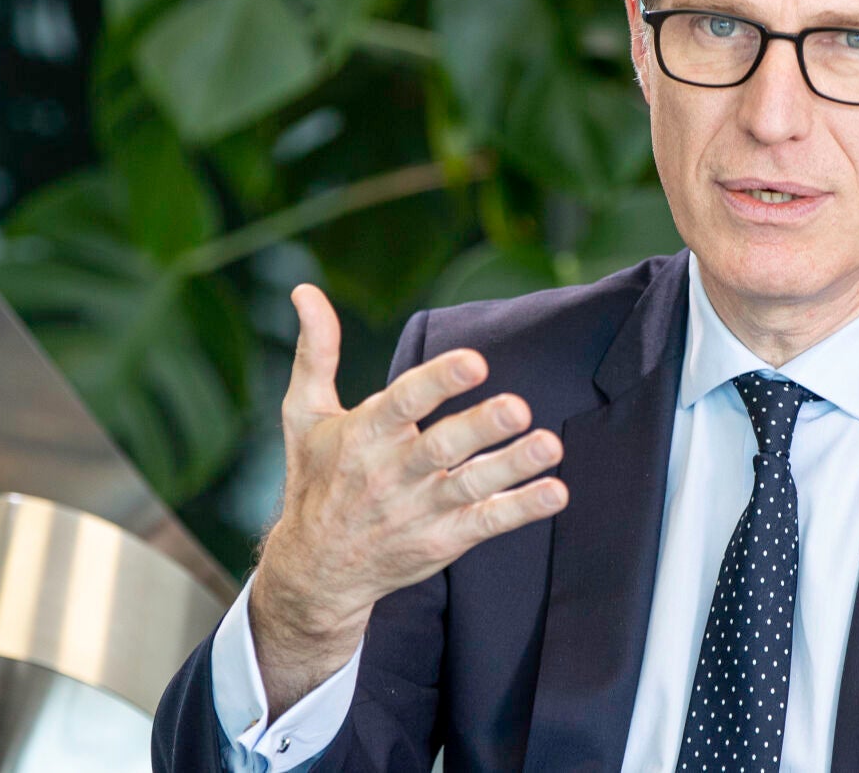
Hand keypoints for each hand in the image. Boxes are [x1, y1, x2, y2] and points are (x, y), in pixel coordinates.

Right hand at [249, 284, 567, 713]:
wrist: (314, 570)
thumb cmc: (314, 479)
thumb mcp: (303, 415)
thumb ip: (317, 351)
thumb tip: (305, 289)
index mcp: (362, 435)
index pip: (402, 403)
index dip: (438, 382)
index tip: (475, 361)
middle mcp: (391, 473)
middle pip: (441, 448)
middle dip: (480, 427)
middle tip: (518, 407)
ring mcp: (419, 510)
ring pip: (471, 486)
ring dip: (512, 466)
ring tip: (551, 445)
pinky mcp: (442, 540)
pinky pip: (486, 523)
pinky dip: (521, 509)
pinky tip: (555, 492)